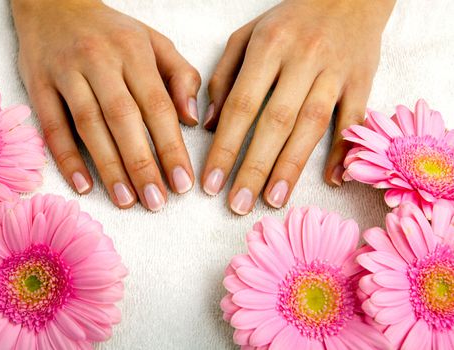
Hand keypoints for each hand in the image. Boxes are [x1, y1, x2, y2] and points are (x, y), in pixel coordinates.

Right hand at [11, 0, 200, 210]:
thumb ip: (181, 76)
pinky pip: (52, 126)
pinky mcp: (38, 85)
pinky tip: (83, 186)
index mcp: (133, 51)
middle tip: (157, 202)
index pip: (157, 105)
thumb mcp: (154, 42)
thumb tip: (192, 120)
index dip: (171, 146)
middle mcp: (99, 61)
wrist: (54, 3)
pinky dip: (66, 158)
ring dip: (108, 167)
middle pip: (123, 119)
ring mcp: (65, 72)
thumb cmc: (112, 32)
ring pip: (88, 125)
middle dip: (142, 164)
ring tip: (127, 201)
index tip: (184, 182)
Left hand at [202, 0, 394, 214]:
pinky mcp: (362, 81)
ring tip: (273, 200)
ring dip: (292, 167)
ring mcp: (336, 72)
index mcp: (269, 47)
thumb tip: (211, 125)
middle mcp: (303, 59)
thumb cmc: (290, 21)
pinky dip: (345, 150)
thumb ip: (224, 78)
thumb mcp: (247, 36)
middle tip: (238, 205)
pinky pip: (353, 119)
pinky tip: (333, 180)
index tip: (211, 182)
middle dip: (254, 167)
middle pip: (276, 122)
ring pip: (311, 126)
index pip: (242, 105)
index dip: (225, 147)